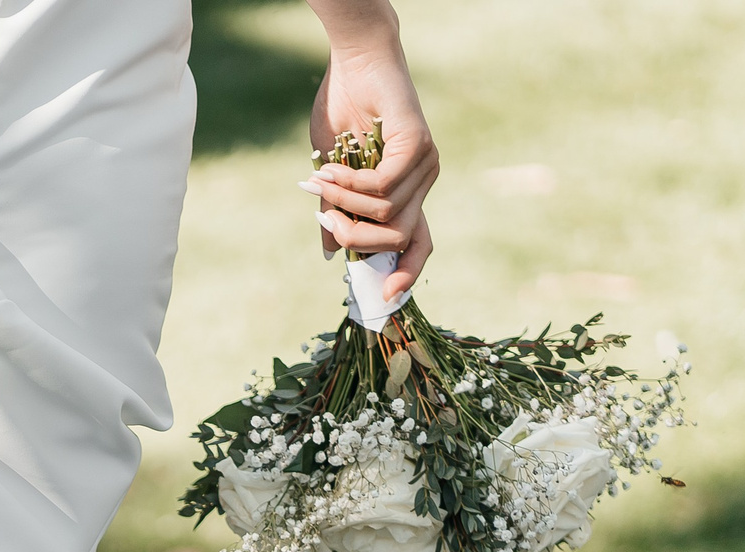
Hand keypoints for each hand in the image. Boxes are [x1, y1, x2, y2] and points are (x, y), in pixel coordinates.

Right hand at [302, 43, 437, 296]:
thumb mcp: (332, 174)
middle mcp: (424, 179)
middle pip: (399, 238)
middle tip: (325, 219)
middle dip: (355, 238)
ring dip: (345, 206)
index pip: (419, 242)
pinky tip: (329, 170)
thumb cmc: (342, 112)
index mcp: (408, 191)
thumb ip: (336, 212)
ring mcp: (425, 163)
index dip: (406, 271)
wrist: (354, 63)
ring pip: (386, 215)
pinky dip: (350, 185)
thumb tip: (330, 254)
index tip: (384, 296)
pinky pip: (382, 188)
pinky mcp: (418, 145)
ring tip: (319, 184)